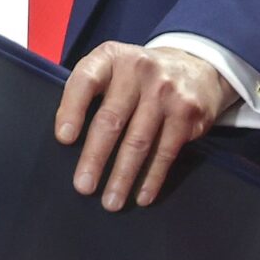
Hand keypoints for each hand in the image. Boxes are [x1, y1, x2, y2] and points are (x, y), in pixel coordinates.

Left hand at [54, 42, 237, 210]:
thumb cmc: (138, 76)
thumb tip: (66, 139)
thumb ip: (89, 91)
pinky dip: (152, 177)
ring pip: (139, 141)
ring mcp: (165, 91)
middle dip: (95, 157)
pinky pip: (166, 151)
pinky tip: (141, 196)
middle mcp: (139, 70)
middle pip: (111, 119)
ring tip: (110, 202)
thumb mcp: (113, 68)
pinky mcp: (187, 112)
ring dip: (123, 176)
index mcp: (111, 57)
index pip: (86, 80)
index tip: (63, 139)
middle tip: (83, 186)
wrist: (195, 67)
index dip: (72, 109)